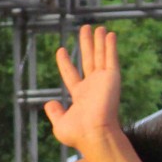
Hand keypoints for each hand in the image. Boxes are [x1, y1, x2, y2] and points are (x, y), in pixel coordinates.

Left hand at [42, 24, 121, 154]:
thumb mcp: (60, 124)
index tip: (61, 49)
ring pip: (100, 55)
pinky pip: (111, 58)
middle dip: (86, 44)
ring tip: (98, 27)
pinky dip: (110, 46)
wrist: (94, 134)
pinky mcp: (112, 78)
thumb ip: (54, 112)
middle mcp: (93, 86)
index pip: (71, 74)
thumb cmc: (78, 134)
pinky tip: (110, 35)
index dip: (65, 62)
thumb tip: (49, 103)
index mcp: (80, 95)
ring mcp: (103, 81)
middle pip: (88, 59)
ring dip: (99, 41)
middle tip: (85, 29)